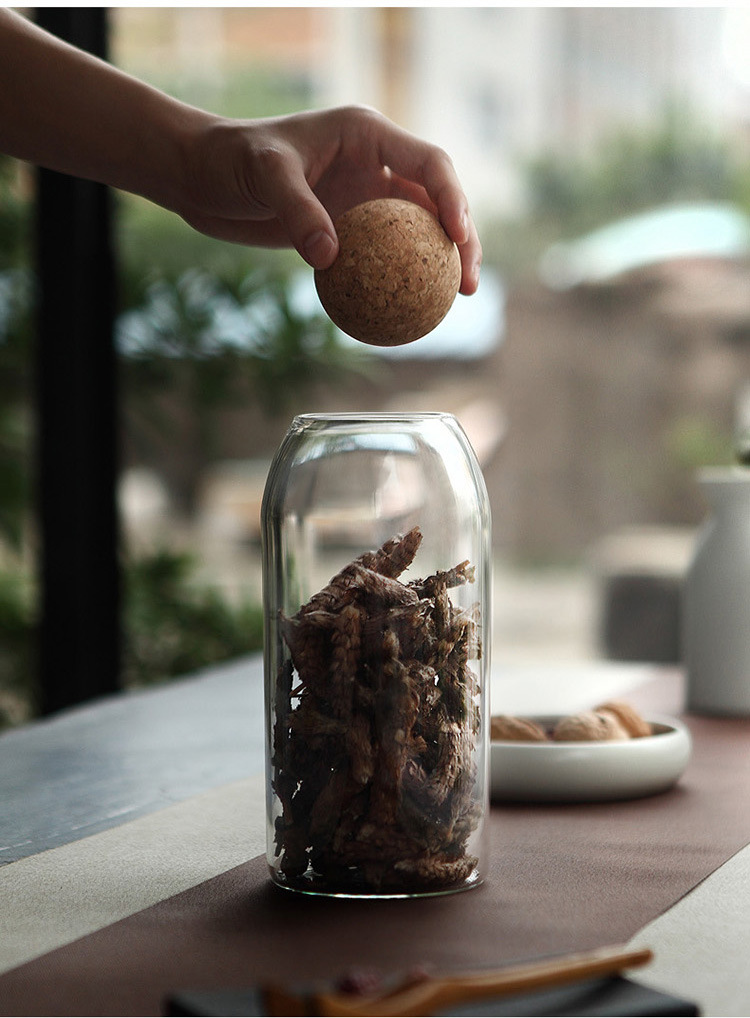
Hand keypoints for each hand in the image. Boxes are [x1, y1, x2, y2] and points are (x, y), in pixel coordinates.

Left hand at [176, 105, 481, 294]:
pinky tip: (408, 311)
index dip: (452, 198)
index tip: (457, 237)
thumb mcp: (265, 176)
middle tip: (468, 283)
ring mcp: (365, 197)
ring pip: (419, 231)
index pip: (428, 163)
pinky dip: (400, 280)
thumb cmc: (231, 160)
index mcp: (367, 134)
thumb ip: (298, 210)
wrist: (204, 177)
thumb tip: (330, 258)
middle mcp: (375, 163)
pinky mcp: (348, 228)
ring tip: (456, 301)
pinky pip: (385, 256)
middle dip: (464, 240)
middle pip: (437, 200)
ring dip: (441, 264)